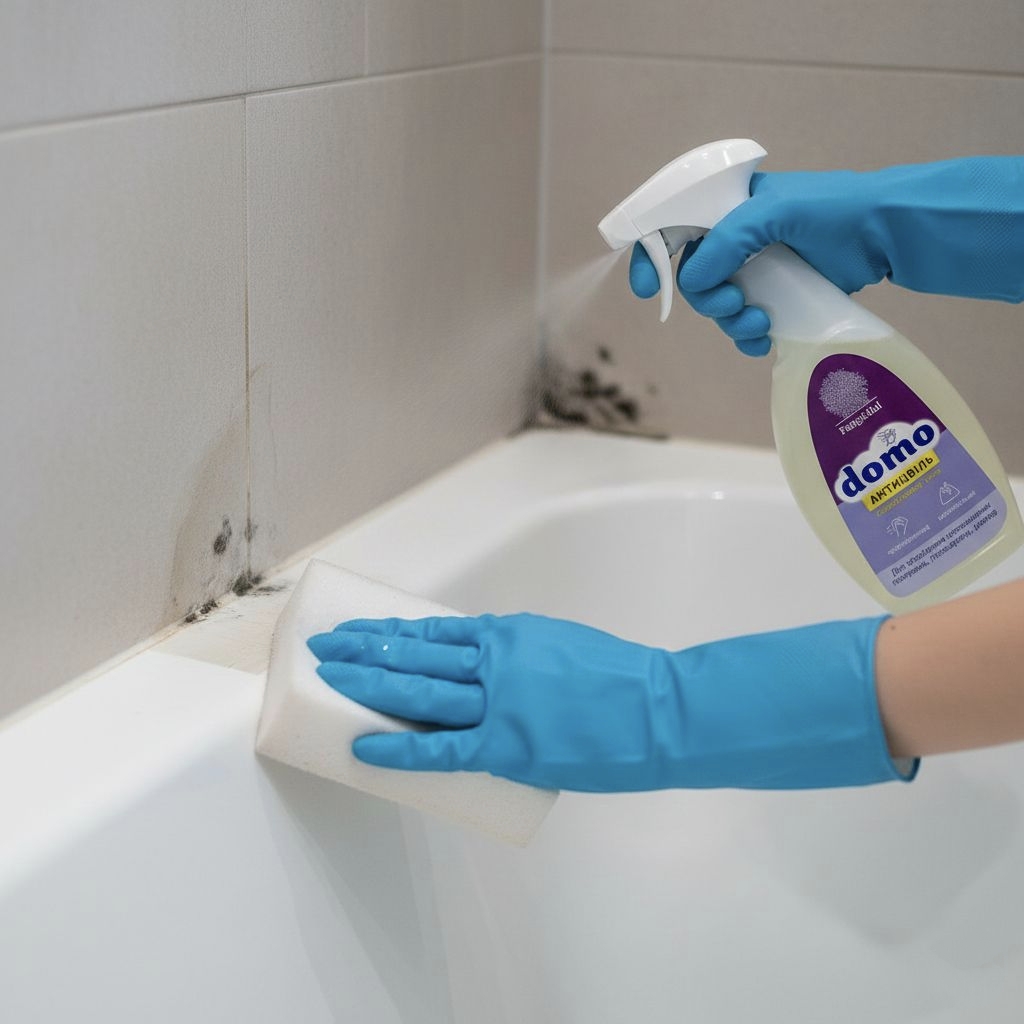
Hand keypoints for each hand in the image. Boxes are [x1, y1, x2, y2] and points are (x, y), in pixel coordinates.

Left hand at [307, 612, 914, 791]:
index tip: (357, 631)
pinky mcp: (508, 746)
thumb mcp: (560, 645)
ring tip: (330, 678)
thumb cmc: (619, 679)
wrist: (660, 710)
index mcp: (508, 633)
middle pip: (413, 652)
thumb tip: (483, 672)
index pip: (431, 630)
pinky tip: (365, 746)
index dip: (387, 631)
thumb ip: (518, 654)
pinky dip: (399, 748)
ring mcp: (499, 703)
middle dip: (363, 650)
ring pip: (418, 689)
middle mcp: (495, 660)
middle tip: (324, 647)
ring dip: (368, 683)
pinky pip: (441, 749)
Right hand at [631, 156, 1023, 356]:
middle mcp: (736, 240)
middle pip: (693, 280)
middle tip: (735, 301)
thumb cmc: (835, 209)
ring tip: (760, 322)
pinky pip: (745, 326)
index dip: (651, 258)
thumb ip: (728, 240)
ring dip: (730, 321)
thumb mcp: (774, 210)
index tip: (645, 289)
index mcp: (728, 209)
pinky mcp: (778, 298)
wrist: (886, 234)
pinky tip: (765, 339)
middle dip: (707, 299)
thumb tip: (694, 279)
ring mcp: (757, 271)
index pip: (672, 230)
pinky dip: (748, 337)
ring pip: (719, 307)